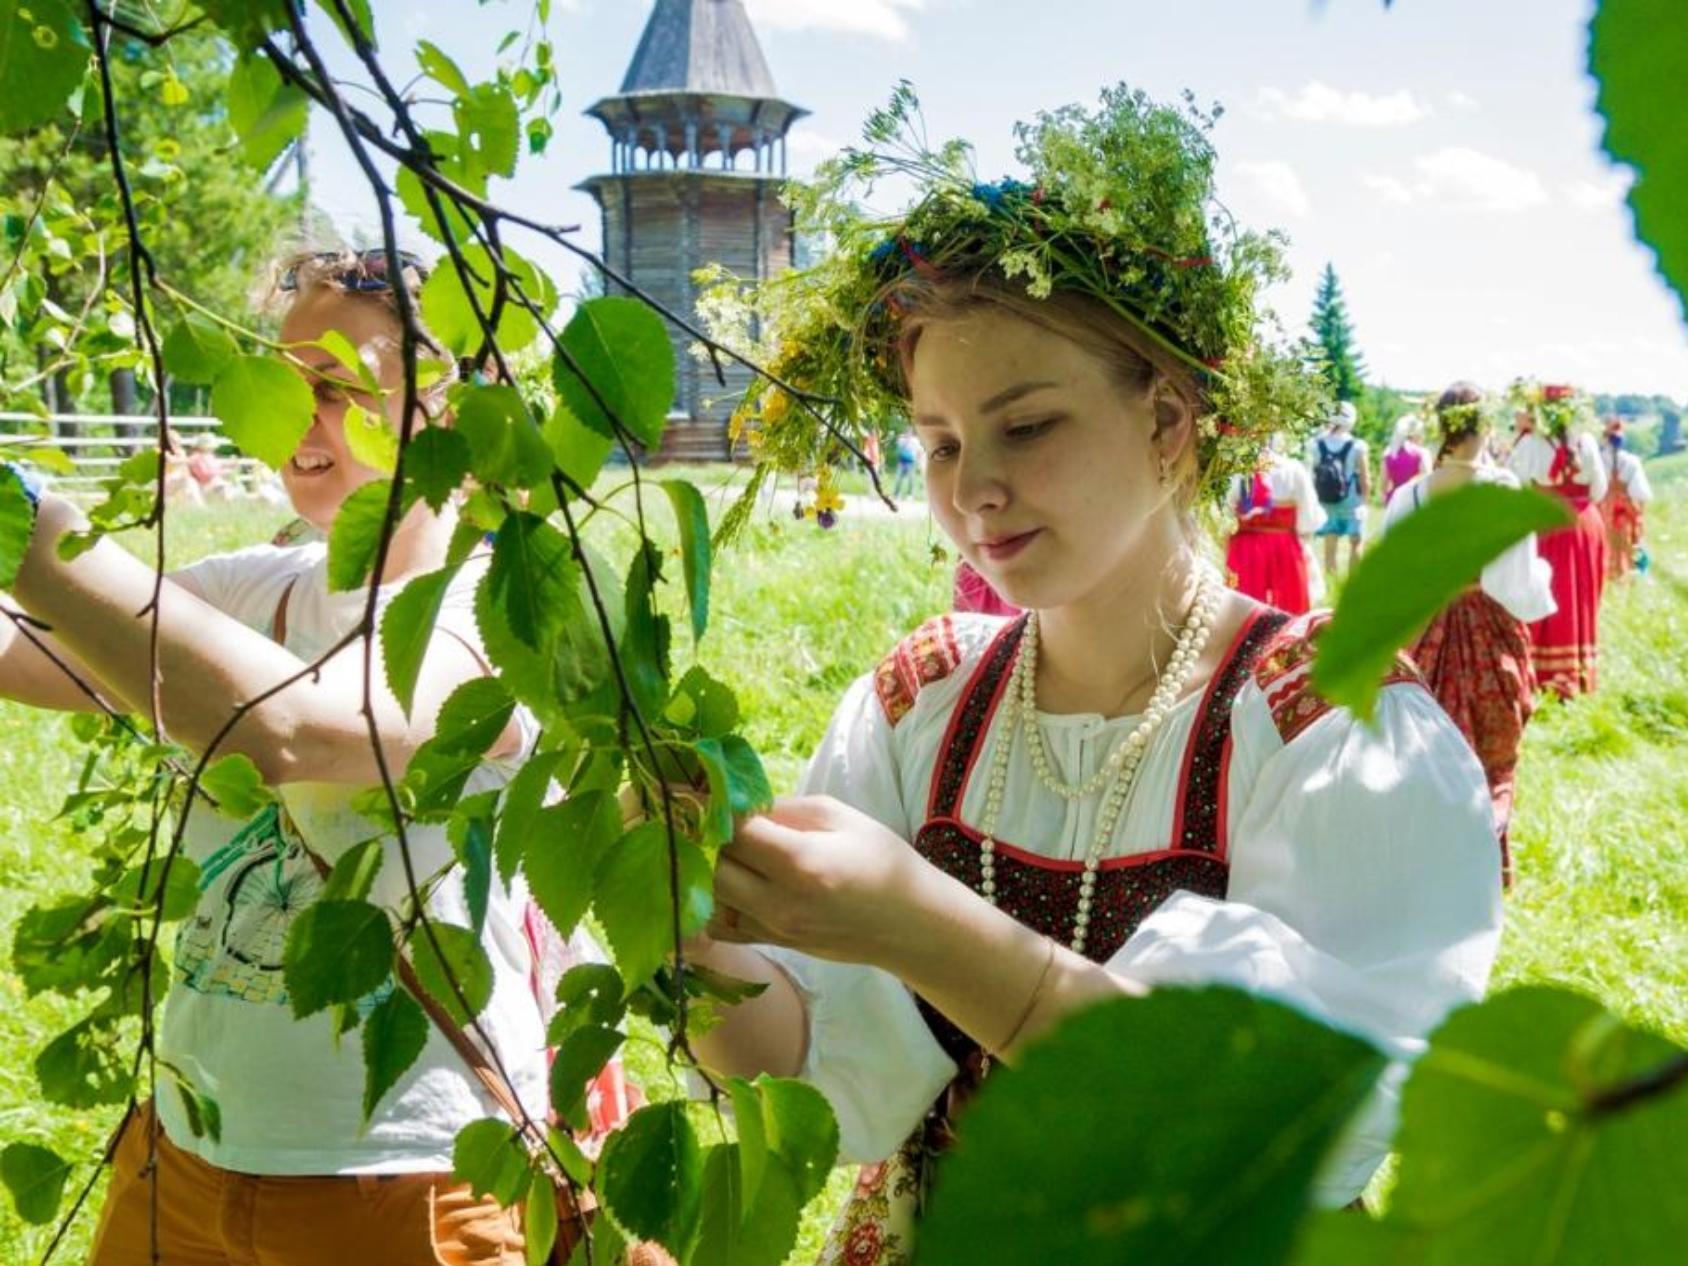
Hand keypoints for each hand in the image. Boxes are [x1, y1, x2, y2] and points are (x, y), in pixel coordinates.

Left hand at [708, 794, 930, 967]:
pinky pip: (721, 926)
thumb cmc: (884, 862)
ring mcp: (773, 929)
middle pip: (713, 866)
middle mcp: (779, 902)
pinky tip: (731, 885)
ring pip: (711, 897)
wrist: (911, 923)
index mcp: (801, 862)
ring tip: (727, 850)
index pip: (734, 832)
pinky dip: (715, 904)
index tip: (719, 796)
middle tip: (721, 822)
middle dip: (711, 839)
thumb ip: (786, 809)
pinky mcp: (773, 944)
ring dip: (710, 870)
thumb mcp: (842, 817)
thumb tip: (743, 805)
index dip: (720, 810)